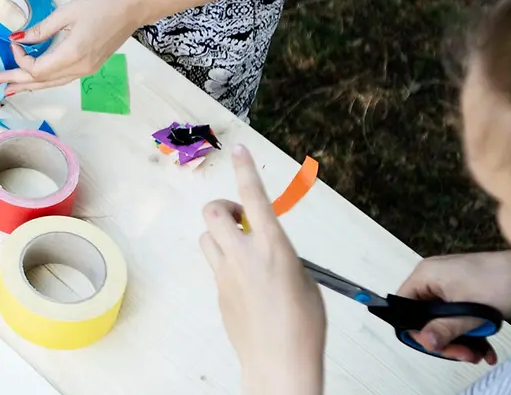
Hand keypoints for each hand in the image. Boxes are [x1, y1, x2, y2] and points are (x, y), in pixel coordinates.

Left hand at [0, 0, 150, 92]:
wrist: (132, 8)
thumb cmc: (101, 5)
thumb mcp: (66, 13)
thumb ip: (41, 30)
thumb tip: (18, 39)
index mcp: (72, 54)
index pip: (37, 69)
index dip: (20, 60)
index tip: (13, 43)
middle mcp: (79, 68)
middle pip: (42, 82)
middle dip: (17, 82)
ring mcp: (86, 70)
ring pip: (52, 83)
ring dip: (30, 85)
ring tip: (10, 88)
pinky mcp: (90, 67)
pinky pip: (62, 78)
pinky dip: (45, 79)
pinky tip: (34, 79)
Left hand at [200, 146, 325, 394]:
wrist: (280, 361)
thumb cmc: (303, 325)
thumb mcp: (304, 280)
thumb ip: (282, 256)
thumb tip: (269, 249)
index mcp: (273, 247)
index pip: (255, 198)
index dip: (245, 170)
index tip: (238, 150)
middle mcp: (243, 255)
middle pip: (213, 212)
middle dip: (224, 208)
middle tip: (241, 219)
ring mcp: (225, 274)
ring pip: (206, 238)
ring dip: (221, 235)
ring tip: (243, 250)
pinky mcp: (218, 292)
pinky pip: (215, 265)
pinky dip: (227, 263)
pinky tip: (248, 284)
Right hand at [396, 251, 510, 363]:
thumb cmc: (504, 283)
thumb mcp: (472, 312)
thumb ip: (445, 328)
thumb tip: (425, 342)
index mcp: (427, 275)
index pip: (404, 307)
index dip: (416, 330)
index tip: (438, 346)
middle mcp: (434, 280)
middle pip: (425, 318)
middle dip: (444, 340)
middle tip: (464, 354)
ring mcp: (451, 288)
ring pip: (444, 323)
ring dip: (460, 342)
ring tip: (479, 354)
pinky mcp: (467, 296)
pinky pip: (459, 320)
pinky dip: (471, 335)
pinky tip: (486, 349)